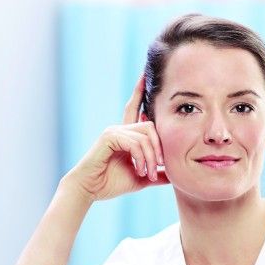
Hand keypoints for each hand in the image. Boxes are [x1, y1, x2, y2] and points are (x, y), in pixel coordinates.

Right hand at [66, 75, 169, 200]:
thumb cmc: (111, 184)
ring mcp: (113, 131)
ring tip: (149, 174)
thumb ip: (157, 174)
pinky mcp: (109, 137)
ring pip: (145, 135)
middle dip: (159, 147)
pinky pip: (134, 142)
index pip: (135, 108)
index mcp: (126, 135)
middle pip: (150, 126)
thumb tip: (175, 175)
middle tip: (161, 167)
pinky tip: (139, 170)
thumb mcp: (141, 178)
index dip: (140, 91)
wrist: (89, 190)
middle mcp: (119, 129)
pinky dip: (141, 158)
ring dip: (151, 157)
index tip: (145, 74)